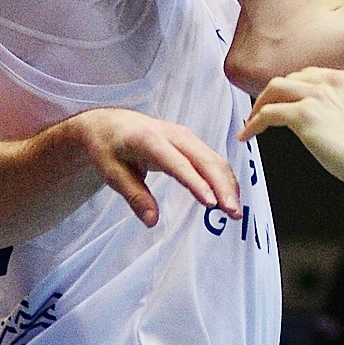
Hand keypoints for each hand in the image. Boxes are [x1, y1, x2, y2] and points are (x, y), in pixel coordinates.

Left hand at [66, 108, 242, 226]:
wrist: (109, 123)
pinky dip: (223, 178)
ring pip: (213, 159)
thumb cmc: (108, 147)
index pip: (178, 163)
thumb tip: (152, 221)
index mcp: (150, 139)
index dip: (197, 183)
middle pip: (204, 159)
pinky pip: (211, 159)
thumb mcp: (111, 174)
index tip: (211, 203)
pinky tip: (229, 196)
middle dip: (222, 186)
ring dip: (227, 184)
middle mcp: (173, 134)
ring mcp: (185, 136)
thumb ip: (134, 196)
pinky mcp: (191, 142)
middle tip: (233, 212)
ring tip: (235, 210)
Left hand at [239, 67, 343, 186]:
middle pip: (290, 78)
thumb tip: (320, 120)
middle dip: (273, 94)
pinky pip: (269, 113)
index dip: (292, 88)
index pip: (309, 75)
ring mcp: (317, 95)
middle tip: (262, 110)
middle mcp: (331, 80)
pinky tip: (249, 134)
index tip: (283, 100)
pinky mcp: (304, 114)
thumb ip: (341, 106)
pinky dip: (255, 122)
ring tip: (252, 121)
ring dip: (260, 105)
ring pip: (275, 89)